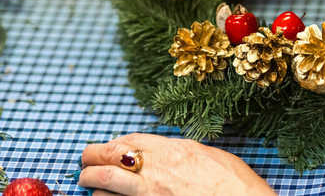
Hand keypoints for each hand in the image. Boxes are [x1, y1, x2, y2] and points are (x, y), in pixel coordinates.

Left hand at [79, 133, 274, 195]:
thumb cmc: (234, 184)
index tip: (106, 146)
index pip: (130, 139)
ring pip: (104, 185)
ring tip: (89, 183)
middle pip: (109, 157)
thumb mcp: (208, 156)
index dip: (113, 142)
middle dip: (91, 158)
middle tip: (85, 161)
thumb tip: (167, 152)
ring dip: (94, 184)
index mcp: (173, 150)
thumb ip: (183, 152)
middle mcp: (156, 170)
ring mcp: (148, 194)